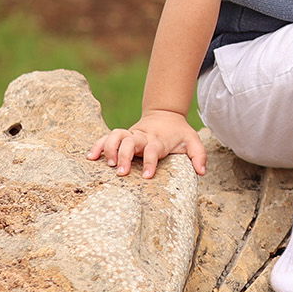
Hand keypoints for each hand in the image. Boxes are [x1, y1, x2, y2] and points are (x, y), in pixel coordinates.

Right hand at [87, 110, 207, 178]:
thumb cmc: (179, 133)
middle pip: (130, 141)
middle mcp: (143, 136)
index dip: (150, 162)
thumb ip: (199, 155)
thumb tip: (202, 172)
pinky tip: (91, 157)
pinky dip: (98, 145)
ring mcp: (131, 134)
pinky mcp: (122, 135)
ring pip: (116, 135)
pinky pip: (107, 137)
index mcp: (159, 140)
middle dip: (124, 156)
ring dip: (109, 149)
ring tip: (107, 164)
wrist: (166, 115)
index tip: (146, 176)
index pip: (153, 149)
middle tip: (120, 173)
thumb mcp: (193, 141)